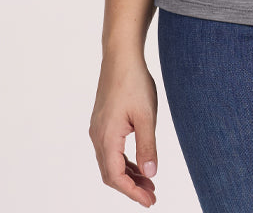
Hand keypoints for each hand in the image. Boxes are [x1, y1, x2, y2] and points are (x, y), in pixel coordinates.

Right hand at [89, 54, 158, 207]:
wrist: (121, 56)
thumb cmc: (134, 82)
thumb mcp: (146, 116)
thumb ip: (147, 146)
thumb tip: (150, 174)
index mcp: (107, 137)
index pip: (116, 176)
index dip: (132, 192)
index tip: (150, 201)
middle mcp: (98, 136)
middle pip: (110, 174)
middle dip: (131, 187)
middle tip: (151, 195)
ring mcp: (98, 129)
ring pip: (110, 162)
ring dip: (128, 175)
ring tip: (149, 183)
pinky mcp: (103, 121)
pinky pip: (111, 150)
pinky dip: (124, 161)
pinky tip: (139, 163)